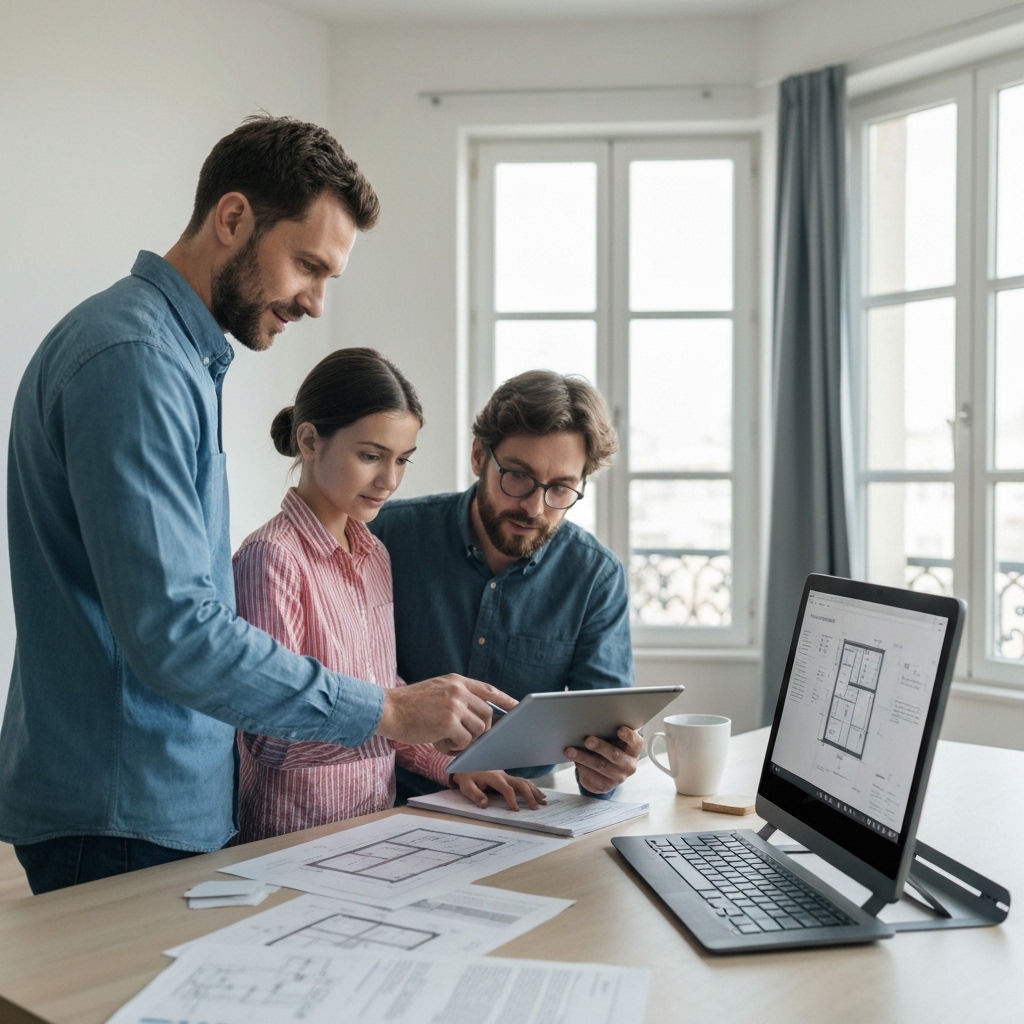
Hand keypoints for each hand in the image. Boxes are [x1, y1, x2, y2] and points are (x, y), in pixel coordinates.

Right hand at [375, 675, 515, 751]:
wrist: (386, 709)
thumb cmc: (408, 706)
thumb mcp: (435, 690)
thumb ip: (456, 697)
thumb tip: (478, 716)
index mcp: (456, 681)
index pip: (488, 689)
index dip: (505, 699)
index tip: (518, 707)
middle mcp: (458, 690)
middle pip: (486, 715)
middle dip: (480, 730)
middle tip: (461, 737)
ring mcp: (454, 705)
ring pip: (477, 730)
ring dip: (464, 740)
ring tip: (443, 738)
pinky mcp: (448, 721)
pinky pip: (464, 740)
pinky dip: (453, 746)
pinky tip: (436, 741)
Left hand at [453, 772, 546, 810]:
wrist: (466, 765)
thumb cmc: (466, 777)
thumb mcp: (466, 786)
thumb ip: (475, 794)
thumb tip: (484, 804)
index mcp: (494, 777)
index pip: (506, 788)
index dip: (512, 799)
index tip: (516, 810)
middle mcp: (503, 775)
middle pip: (520, 783)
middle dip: (529, 795)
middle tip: (536, 808)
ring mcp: (506, 775)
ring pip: (524, 781)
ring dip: (534, 791)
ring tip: (544, 801)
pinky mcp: (507, 778)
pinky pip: (522, 782)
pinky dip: (532, 788)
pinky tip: (539, 794)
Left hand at [565, 726, 642, 794]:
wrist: (608, 768)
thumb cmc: (611, 745)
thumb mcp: (614, 737)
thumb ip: (609, 730)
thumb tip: (591, 722)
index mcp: (634, 749)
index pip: (635, 742)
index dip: (628, 736)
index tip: (620, 729)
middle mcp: (629, 765)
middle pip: (615, 755)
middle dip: (600, 747)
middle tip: (588, 740)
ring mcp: (618, 777)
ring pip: (600, 766)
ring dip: (584, 758)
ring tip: (570, 751)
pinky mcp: (605, 786)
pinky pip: (592, 778)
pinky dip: (582, 768)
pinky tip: (574, 761)